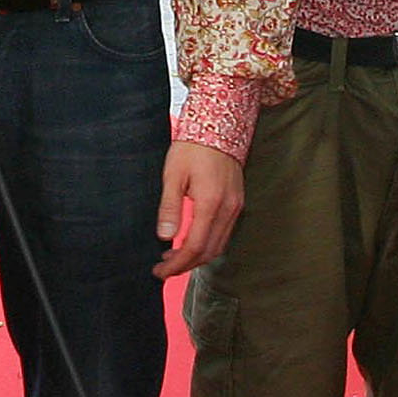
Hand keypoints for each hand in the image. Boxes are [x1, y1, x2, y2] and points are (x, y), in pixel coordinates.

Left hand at [153, 142, 242, 278]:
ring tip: (174, 258)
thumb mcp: (173, 174)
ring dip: (197, 256)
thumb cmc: (193, 147)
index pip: (194, 247)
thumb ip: (170, 207)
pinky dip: (208, 244)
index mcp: (211, 203)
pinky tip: (192, 240)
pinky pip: (225, 233)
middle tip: (164, 269)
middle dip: (186, 265)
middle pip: (209, 252)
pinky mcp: (238, 202)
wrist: (219, 124)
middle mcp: (228, 209)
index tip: (159, 271)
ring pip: (219, 245)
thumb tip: (164, 237)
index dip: (176, 264)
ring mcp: (236, 206)